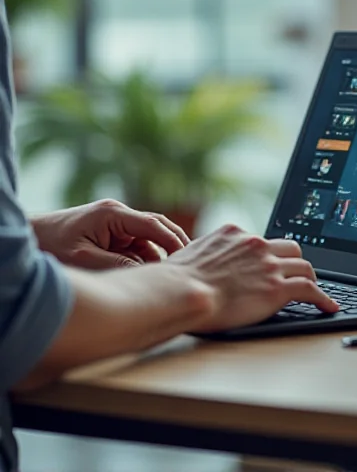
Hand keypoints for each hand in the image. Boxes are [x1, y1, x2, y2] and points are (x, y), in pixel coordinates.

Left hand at [31, 199, 189, 269]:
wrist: (30, 237)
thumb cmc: (52, 246)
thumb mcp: (85, 260)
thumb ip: (118, 266)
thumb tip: (149, 275)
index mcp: (113, 213)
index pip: (153, 225)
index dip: (173, 242)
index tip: (188, 260)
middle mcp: (118, 214)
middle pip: (158, 227)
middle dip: (174, 246)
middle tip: (190, 269)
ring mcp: (116, 223)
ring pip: (149, 239)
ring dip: (158, 257)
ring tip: (173, 278)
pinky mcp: (112, 234)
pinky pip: (137, 246)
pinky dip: (145, 260)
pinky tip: (152, 277)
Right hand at [166, 224, 338, 331]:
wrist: (181, 291)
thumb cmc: (175, 281)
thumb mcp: (190, 255)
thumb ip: (205, 257)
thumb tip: (199, 266)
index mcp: (234, 233)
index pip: (261, 240)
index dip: (269, 255)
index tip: (272, 264)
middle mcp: (255, 244)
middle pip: (289, 247)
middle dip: (294, 262)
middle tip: (295, 276)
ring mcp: (268, 265)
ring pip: (304, 265)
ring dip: (311, 278)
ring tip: (315, 290)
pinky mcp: (276, 288)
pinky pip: (309, 289)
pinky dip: (323, 298)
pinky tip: (329, 306)